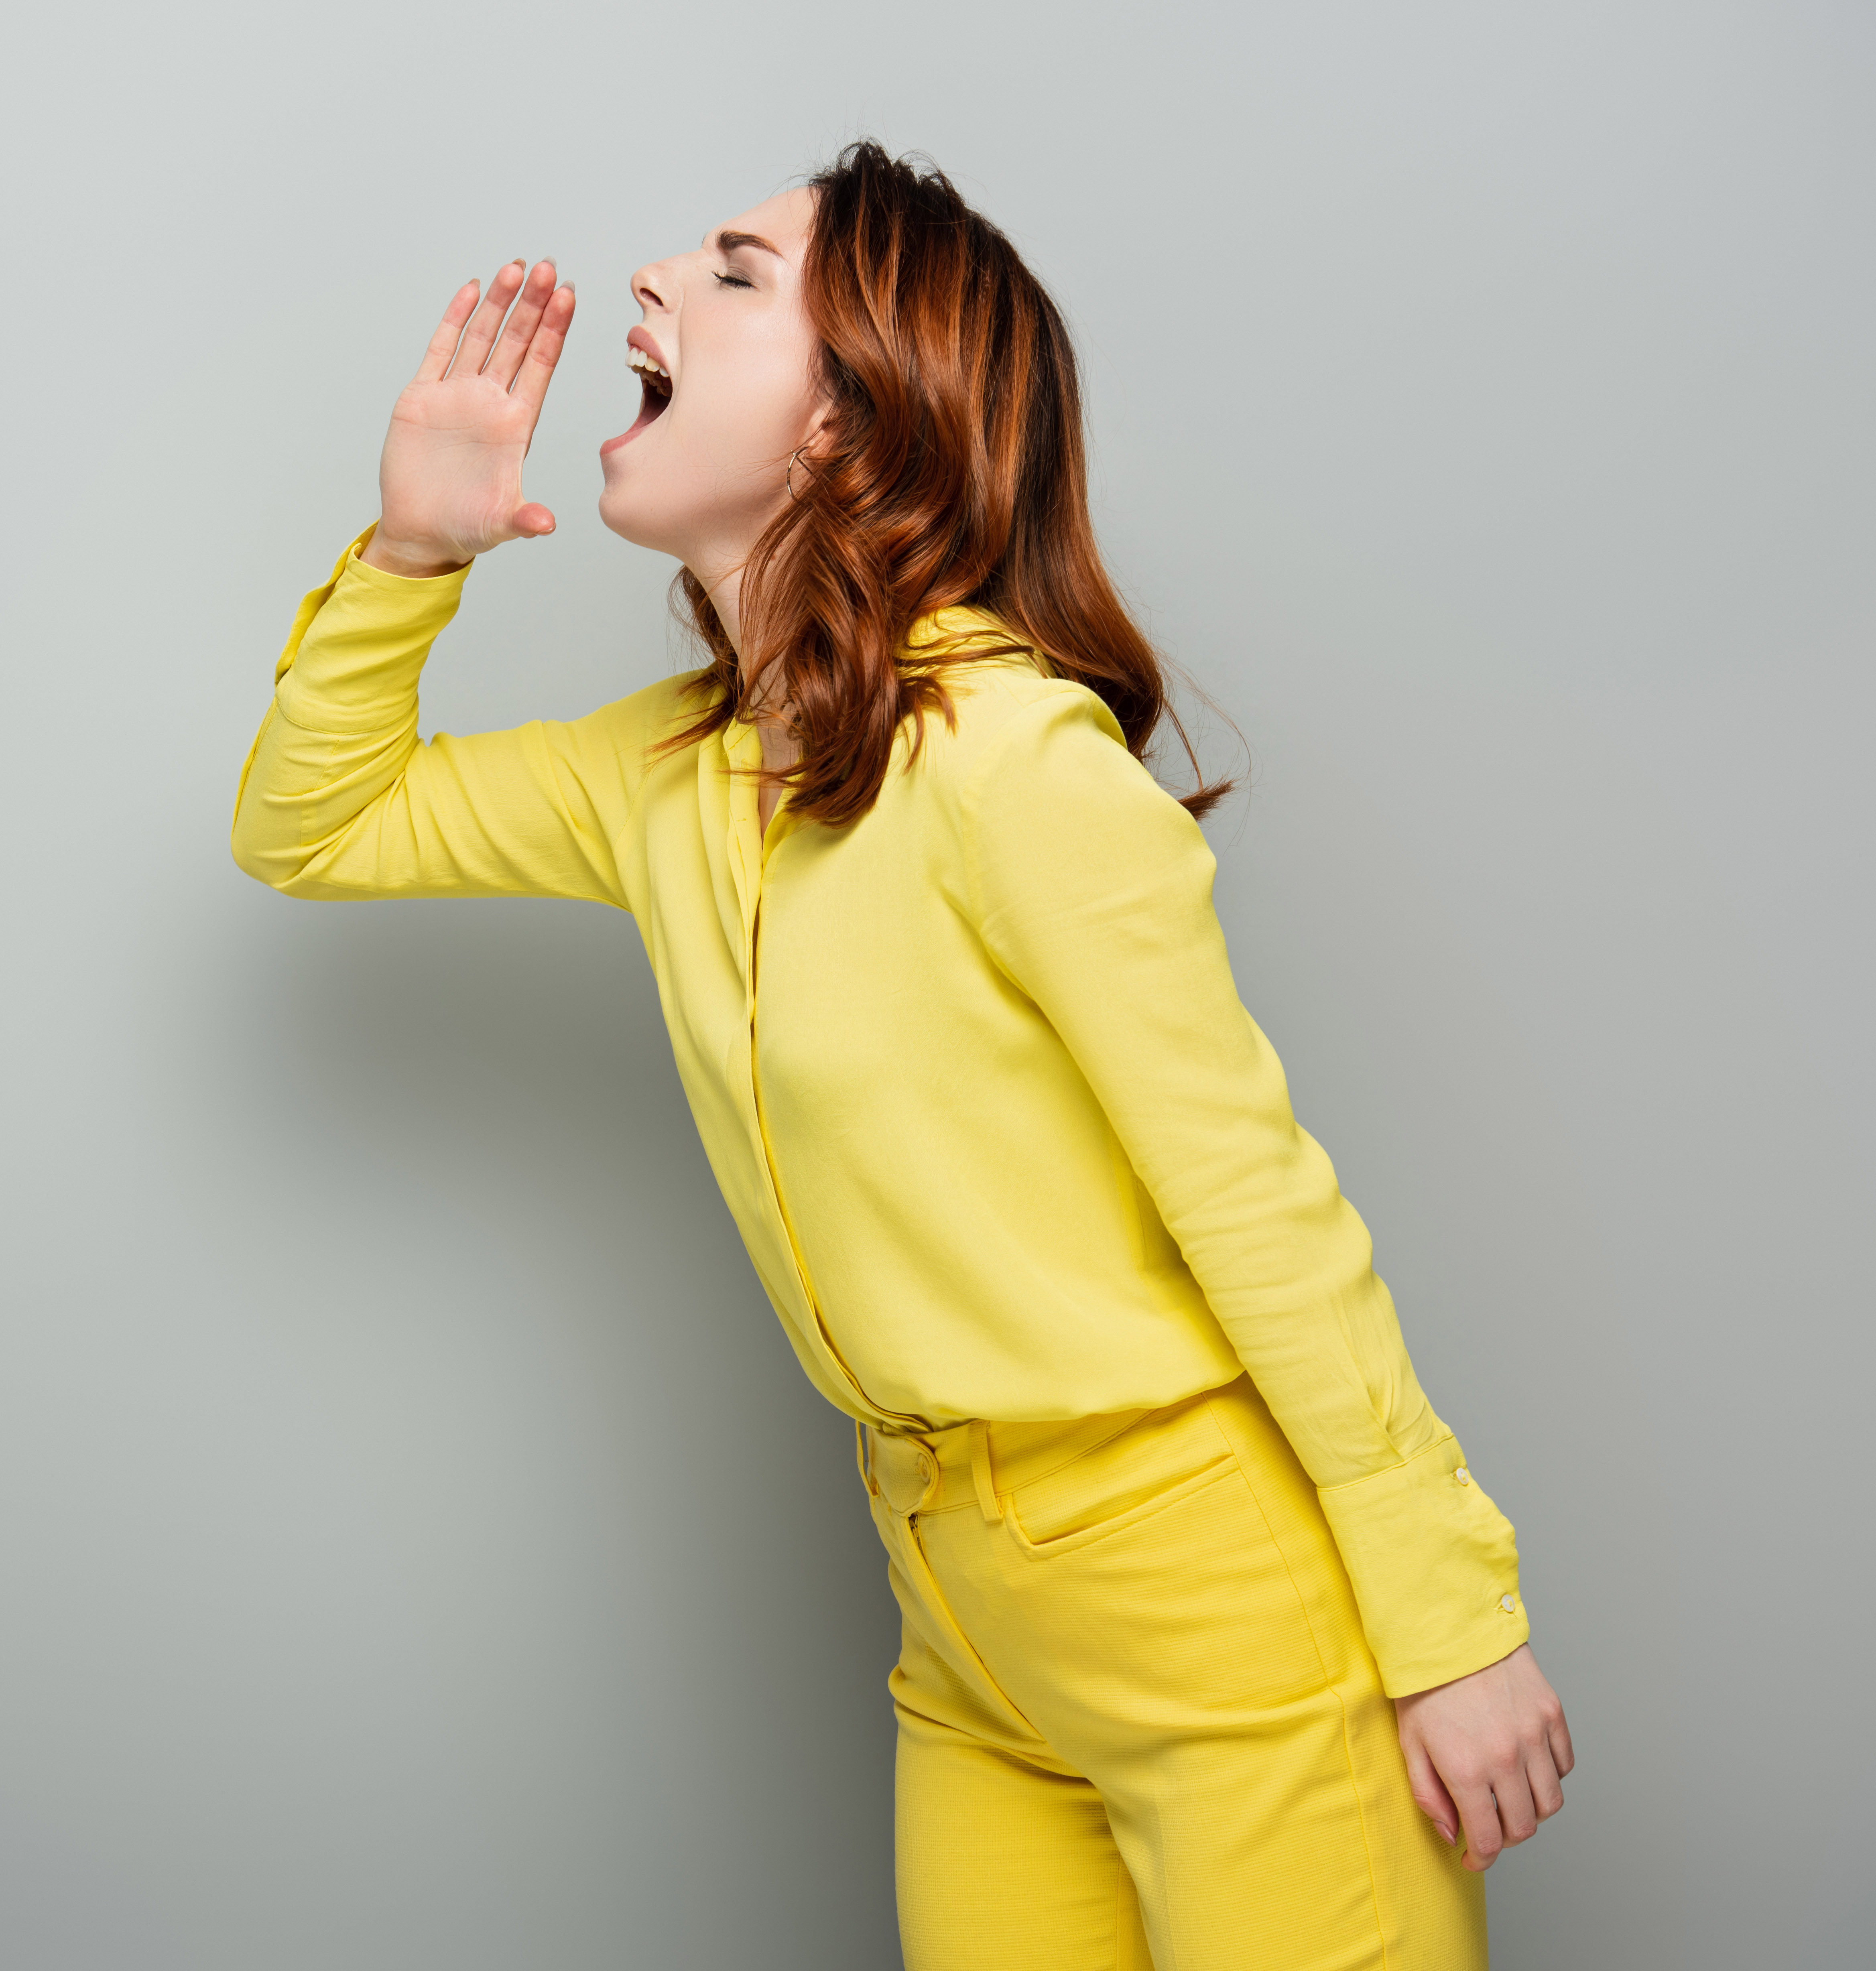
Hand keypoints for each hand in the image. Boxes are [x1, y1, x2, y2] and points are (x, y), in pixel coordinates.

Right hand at [362, 259, 575, 577]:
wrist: (422, 532)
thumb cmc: (467, 529)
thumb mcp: (499, 525)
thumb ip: (523, 520)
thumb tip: (546, 525)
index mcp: (516, 426)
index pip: (541, 367)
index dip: (554, 332)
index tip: (569, 297)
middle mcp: (491, 403)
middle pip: (517, 343)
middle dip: (534, 305)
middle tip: (550, 267)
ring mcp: (458, 396)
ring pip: (483, 337)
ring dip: (500, 303)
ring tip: (517, 268)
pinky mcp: (423, 397)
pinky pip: (442, 348)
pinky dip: (456, 319)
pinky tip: (471, 289)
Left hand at [1395, 1643, 1572, 1870]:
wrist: (1448, 1629)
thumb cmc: (1423, 1684)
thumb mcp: (1410, 1742)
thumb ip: (1428, 1795)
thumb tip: (1453, 1835)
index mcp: (1466, 1769)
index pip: (1488, 1839)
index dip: (1481, 1859)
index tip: (1474, 1858)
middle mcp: (1506, 1757)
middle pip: (1525, 1827)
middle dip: (1505, 1837)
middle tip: (1489, 1826)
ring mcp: (1533, 1735)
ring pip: (1550, 1802)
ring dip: (1531, 1811)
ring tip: (1509, 1798)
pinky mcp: (1551, 1713)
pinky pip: (1563, 1765)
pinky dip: (1549, 1775)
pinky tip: (1526, 1766)